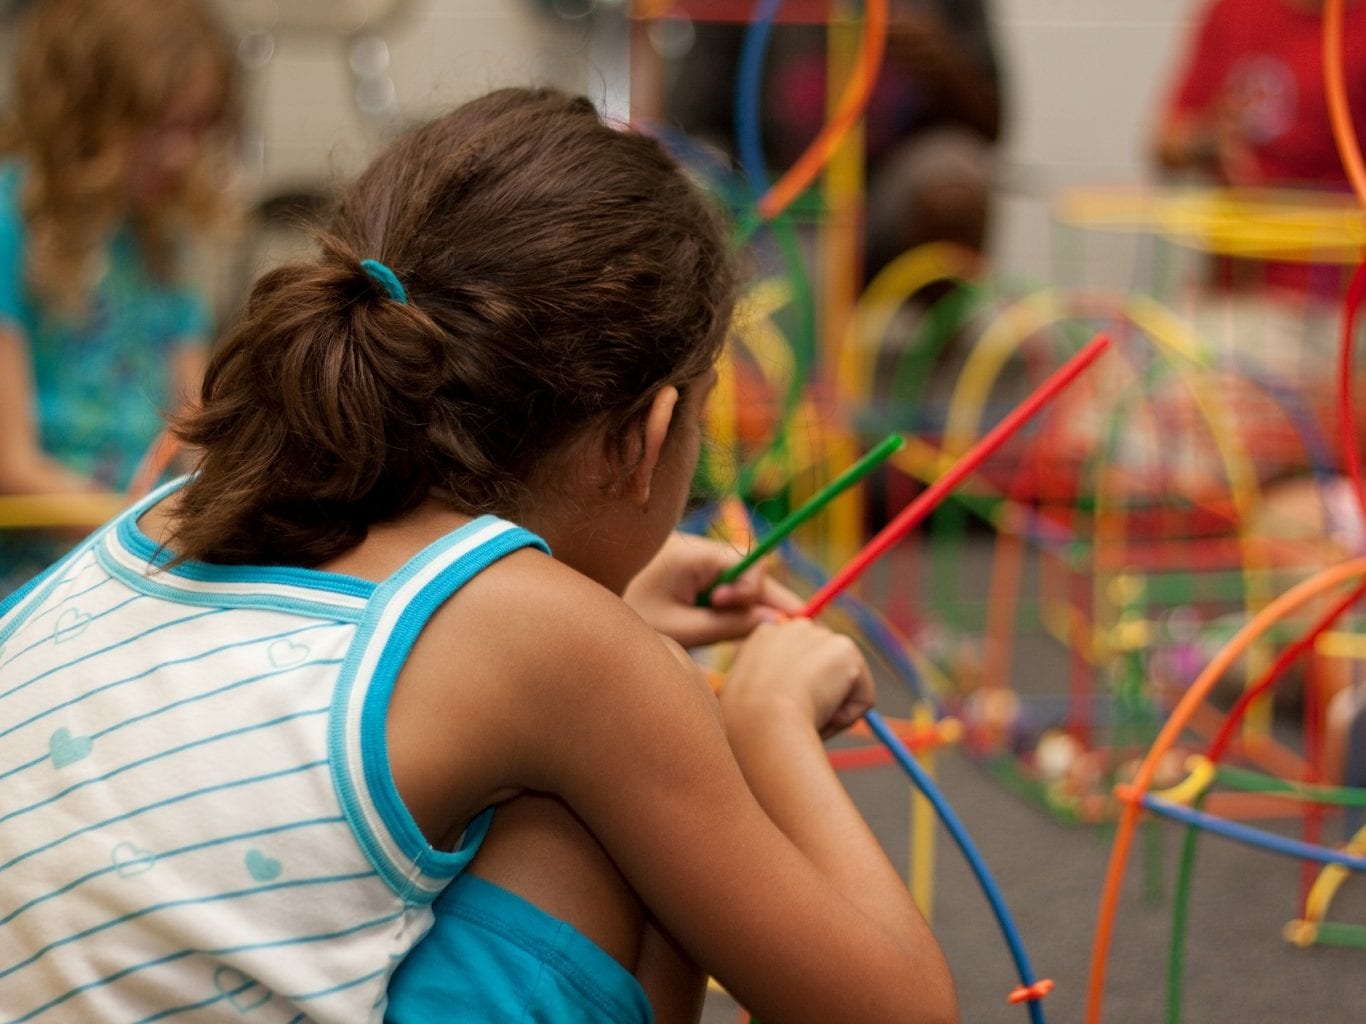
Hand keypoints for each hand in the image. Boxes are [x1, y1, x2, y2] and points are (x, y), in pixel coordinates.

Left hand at [623, 532, 802, 648]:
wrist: (587, 616)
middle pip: (748, 569)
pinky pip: (718, 582)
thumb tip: (776, 623)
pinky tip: (703, 624)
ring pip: (735, 578)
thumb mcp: (682, 630)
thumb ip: (729, 626)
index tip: (727, 611)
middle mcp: (698, 547)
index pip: (753, 562)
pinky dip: (720, 604)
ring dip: (735, 605)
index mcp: (696, 554)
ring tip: (711, 629)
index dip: (753, 591)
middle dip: (754, 600)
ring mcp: (692, 556)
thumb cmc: (630, 619)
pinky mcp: (684, 568)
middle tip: (760, 633)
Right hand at [722, 618, 874, 738]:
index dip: (798, 690)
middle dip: (820, 695)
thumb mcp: (748, 698)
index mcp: (764, 637)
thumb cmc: (745, 723)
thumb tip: (793, 705)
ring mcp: (821, 636)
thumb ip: (769, 690)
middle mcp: (793, 628)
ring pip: (844, 686)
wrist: (760, 721)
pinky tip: (822, 717)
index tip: (784, 711)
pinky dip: (847, 718)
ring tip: (804, 719)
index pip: (797, 661)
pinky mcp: (846, 649)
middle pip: (825, 669)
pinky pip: (862, 698)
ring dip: (831, 710)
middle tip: (797, 719)